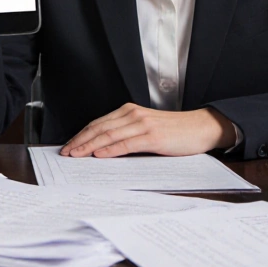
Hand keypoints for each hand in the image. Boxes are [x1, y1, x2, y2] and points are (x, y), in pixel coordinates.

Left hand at [60, 103, 236, 157]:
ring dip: (89, 146)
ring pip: (109, 135)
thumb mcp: (147, 128)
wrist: (201, 127)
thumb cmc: (176, 131)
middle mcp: (134, 114)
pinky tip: (100, 155)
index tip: (68, 146)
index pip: (99, 123)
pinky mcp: (153, 137)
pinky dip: (110, 149)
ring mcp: (143, 125)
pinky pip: (126, 143)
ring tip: (76, 155)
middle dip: (80, 141)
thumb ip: (127, 133)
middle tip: (65, 153)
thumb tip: (104, 149)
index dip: (81, 135)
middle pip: (99, 128)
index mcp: (130, 111)